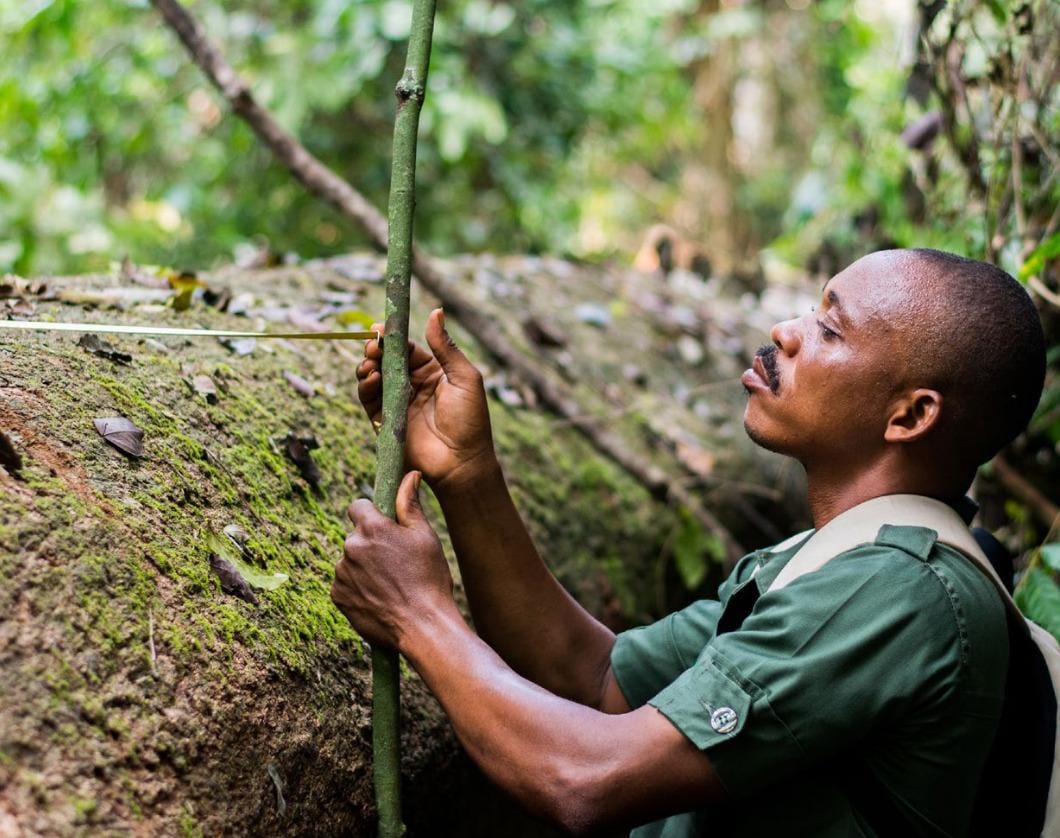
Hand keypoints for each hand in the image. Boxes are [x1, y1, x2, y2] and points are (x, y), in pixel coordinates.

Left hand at [331, 471, 454, 648]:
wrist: (423, 627)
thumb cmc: (429, 578)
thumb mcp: (425, 536)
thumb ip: (410, 503)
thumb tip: (410, 474)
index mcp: (373, 528)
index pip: (358, 506)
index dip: (372, 514)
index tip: (385, 526)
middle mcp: (351, 547)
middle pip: (356, 536)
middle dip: (371, 544)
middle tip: (396, 562)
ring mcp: (341, 573)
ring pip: (350, 561)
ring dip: (364, 567)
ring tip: (391, 584)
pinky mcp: (337, 596)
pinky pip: (345, 583)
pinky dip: (358, 588)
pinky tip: (380, 598)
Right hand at [357, 308, 495, 490]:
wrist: (462, 462)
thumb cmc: (470, 420)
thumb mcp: (464, 377)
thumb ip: (446, 347)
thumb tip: (436, 311)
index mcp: (432, 371)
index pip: (406, 348)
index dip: (392, 338)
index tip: (380, 327)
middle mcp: (412, 385)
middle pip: (386, 361)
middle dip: (375, 350)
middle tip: (372, 344)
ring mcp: (397, 403)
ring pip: (374, 378)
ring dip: (368, 366)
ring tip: (370, 362)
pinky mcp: (385, 422)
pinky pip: (369, 401)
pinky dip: (366, 388)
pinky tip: (371, 378)